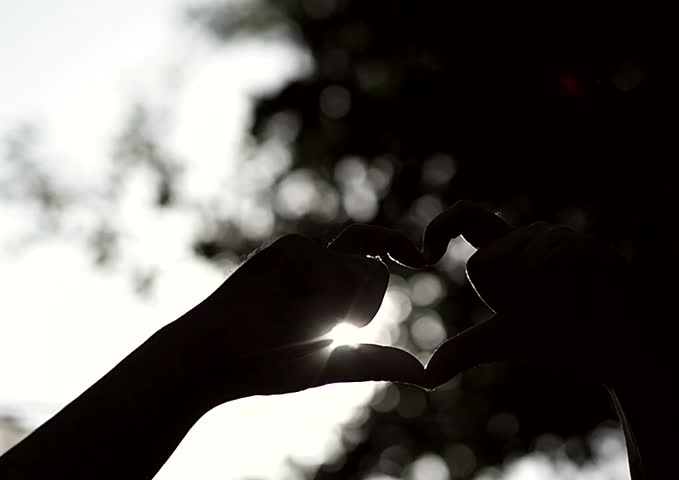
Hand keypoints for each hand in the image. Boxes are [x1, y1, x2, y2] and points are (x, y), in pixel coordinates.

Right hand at [169, 231, 425, 405]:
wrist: (214, 360)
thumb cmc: (266, 364)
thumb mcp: (330, 364)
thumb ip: (373, 361)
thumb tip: (422, 373)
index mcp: (327, 281)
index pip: (373, 259)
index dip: (397, 249)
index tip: (421, 256)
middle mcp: (318, 259)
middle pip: (374, 271)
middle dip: (361, 309)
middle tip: (319, 330)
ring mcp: (302, 251)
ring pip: (355, 273)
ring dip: (334, 310)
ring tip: (289, 321)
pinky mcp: (287, 248)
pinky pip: (331, 269)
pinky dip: (317, 301)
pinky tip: (280, 310)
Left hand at [420, 201, 638, 388]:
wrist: (622, 352)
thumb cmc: (564, 341)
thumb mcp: (505, 342)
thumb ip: (465, 349)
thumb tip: (426, 377)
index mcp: (512, 249)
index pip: (466, 217)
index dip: (440, 226)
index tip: (423, 255)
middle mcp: (535, 235)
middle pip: (484, 266)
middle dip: (507, 304)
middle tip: (547, 313)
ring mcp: (566, 238)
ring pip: (521, 277)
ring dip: (540, 310)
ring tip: (572, 309)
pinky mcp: (591, 250)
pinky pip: (554, 279)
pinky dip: (565, 306)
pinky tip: (590, 307)